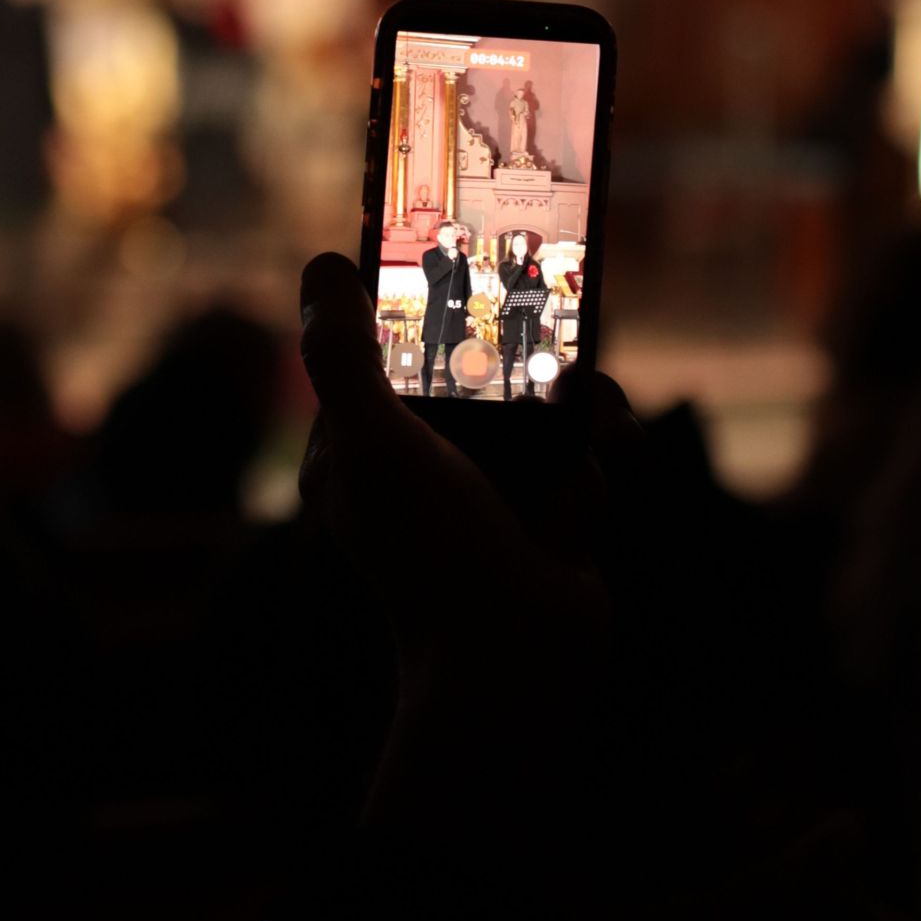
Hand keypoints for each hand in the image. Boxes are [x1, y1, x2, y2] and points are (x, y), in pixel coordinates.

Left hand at [297, 253, 609, 703]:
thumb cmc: (432, 551)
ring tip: (585, 397)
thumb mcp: (372, 439)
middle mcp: (418, 467)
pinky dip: (594, 450)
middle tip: (547, 313)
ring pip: (532, 406)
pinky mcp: (548, 514)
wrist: (516, 664)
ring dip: (565, 398)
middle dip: (512, 345)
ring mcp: (486, 491)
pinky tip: (597, 453)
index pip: (378, 352)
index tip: (457, 256)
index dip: (415, 303)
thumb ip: (343, 355)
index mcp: (358, 450)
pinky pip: (577, 454)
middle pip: (467, 369)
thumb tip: (322, 266)